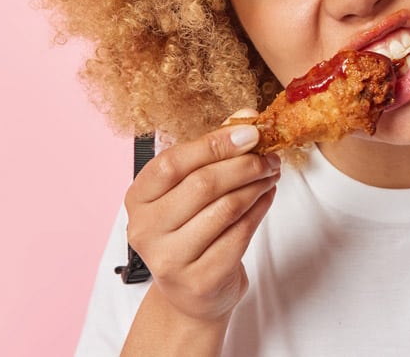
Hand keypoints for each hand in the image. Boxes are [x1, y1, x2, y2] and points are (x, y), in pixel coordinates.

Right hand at [124, 109, 279, 322]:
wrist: (191, 293)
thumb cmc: (190, 230)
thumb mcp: (189, 189)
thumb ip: (211, 151)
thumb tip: (245, 115)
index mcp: (138, 199)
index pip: (172, 163)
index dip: (214, 144)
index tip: (251, 132)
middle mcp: (145, 229)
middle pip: (203, 185)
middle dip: (244, 165)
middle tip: (269, 156)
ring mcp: (170, 258)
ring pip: (225, 209)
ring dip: (257, 186)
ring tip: (271, 174)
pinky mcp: (199, 279)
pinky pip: (240, 234)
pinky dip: (260, 210)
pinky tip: (268, 197)